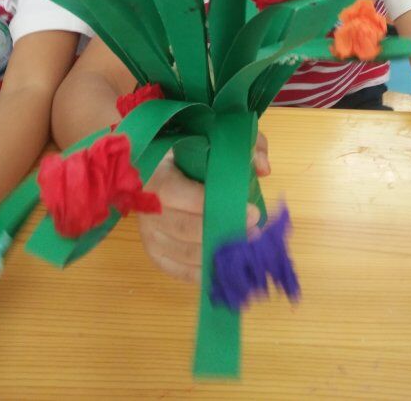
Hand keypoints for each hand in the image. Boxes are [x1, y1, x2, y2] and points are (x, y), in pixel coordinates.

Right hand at [137, 132, 270, 281]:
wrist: (157, 168)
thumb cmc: (188, 153)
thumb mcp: (214, 138)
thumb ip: (241, 145)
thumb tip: (263, 168)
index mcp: (156, 175)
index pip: (176, 194)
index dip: (210, 204)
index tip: (250, 211)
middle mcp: (147, 208)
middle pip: (183, 229)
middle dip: (222, 234)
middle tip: (254, 233)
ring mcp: (149, 234)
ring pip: (183, 253)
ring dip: (217, 256)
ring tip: (246, 251)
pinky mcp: (155, 253)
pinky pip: (179, 270)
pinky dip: (203, 273)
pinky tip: (227, 269)